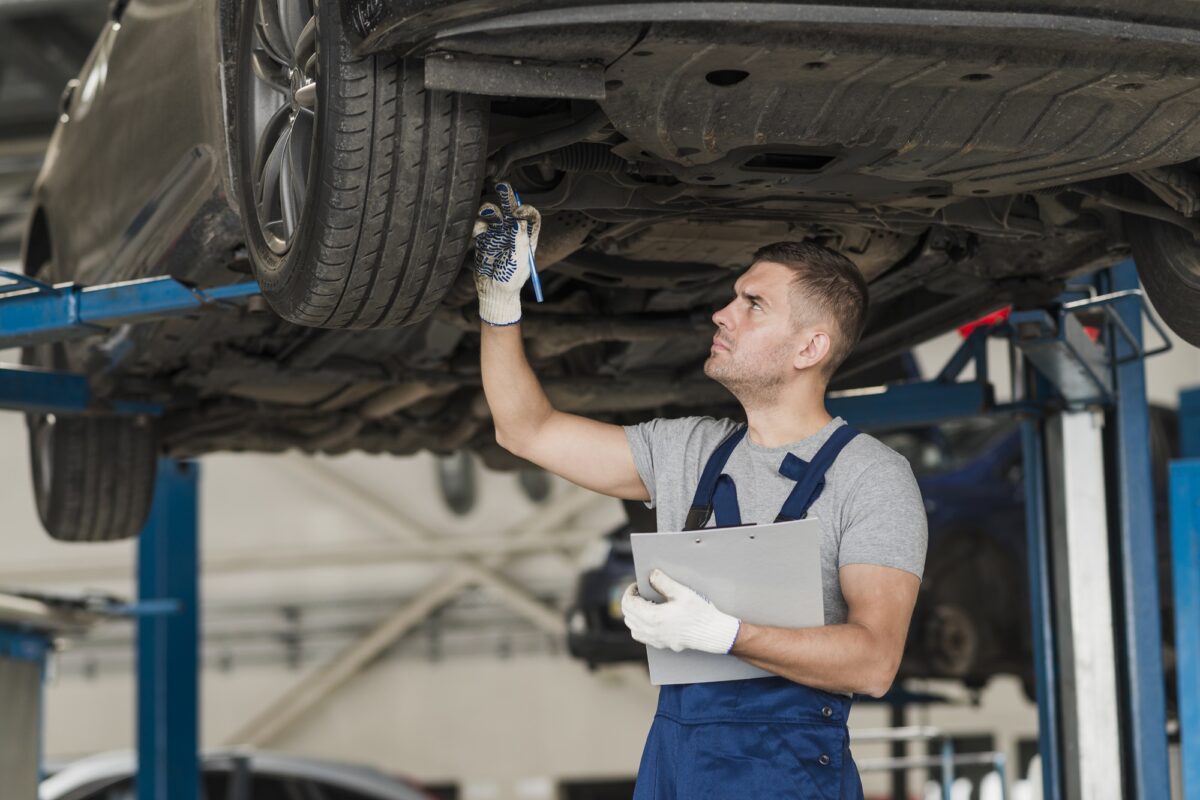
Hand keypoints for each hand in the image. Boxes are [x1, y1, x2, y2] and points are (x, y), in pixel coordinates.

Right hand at [472, 182, 540, 325]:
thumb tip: (520, 219)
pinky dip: (477, 223)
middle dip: (507, 197)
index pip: (529, 216)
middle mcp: (512, 233)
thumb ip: (520, 240)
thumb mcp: (519, 262)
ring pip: (493, 214)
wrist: (494, 293)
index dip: (524, 209)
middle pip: (510, 209)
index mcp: (526, 237)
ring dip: (489, 210)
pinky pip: (479, 225)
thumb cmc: (511, 281)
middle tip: (502, 185)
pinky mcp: (483, 240)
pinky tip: (477, 229)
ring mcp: (497, 235)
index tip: (517, 210)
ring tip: (486, 212)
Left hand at [620, 569, 740, 653]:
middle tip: (639, 592)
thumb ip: (664, 582)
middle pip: (628, 615)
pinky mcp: (661, 645)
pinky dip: (639, 625)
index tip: (637, 585)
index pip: (629, 604)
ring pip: (632, 627)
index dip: (630, 591)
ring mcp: (656, 640)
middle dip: (630, 601)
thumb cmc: (700, 613)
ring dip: (633, 614)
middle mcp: (651, 631)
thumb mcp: (683, 593)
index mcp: (654, 617)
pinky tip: (650, 618)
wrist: (712, 633)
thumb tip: (651, 575)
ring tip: (644, 604)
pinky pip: (641, 636)